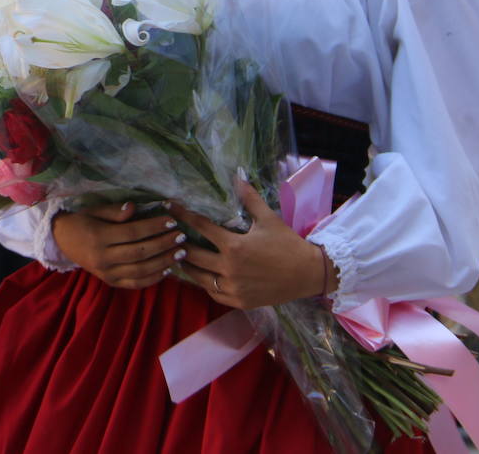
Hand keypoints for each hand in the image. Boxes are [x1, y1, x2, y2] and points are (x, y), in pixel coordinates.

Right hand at [52, 201, 187, 289]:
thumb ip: (114, 211)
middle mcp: (102, 258)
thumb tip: (134, 207)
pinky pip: (135, 284)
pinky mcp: (110, 282)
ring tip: (180, 252)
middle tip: (181, 236)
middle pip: (140, 253)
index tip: (171, 220)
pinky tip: (167, 269)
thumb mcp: (94, 210)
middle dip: (164, 244)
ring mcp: (106, 273)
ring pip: (141, 270)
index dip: (153, 227)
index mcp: (98, 237)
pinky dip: (153, 278)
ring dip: (163, 262)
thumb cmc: (82, 220)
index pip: (132, 232)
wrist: (62, 240)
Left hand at [174, 180, 330, 309]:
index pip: (200, 227)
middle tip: (171, 237)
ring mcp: (233, 287)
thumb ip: (249, 198)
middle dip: (178, 244)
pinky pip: (213, 293)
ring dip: (186, 266)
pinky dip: (205, 284)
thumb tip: (238, 176)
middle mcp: (230, 268)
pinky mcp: (239, 301)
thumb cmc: (288, 244)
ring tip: (178, 257)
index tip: (169, 207)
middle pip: (192, 255)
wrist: (309, 274)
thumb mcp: (268, 219)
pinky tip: (200, 275)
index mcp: (234, 246)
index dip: (183, 215)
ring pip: (198, 277)